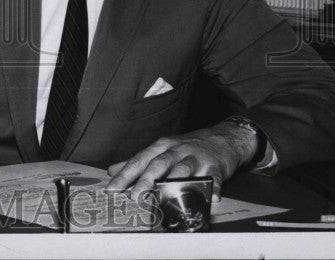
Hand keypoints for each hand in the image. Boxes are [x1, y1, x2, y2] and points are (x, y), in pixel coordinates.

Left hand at [105, 121, 258, 201]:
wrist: (222, 138)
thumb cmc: (186, 147)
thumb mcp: (161, 149)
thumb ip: (137, 162)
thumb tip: (112, 171)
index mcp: (160, 147)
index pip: (139, 160)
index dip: (125, 174)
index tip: (112, 188)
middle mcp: (176, 150)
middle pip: (159, 164)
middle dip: (146, 179)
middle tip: (135, 196)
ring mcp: (196, 158)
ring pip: (183, 169)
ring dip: (173, 183)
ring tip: (164, 196)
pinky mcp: (215, 167)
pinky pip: (214, 178)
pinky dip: (213, 187)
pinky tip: (211, 197)